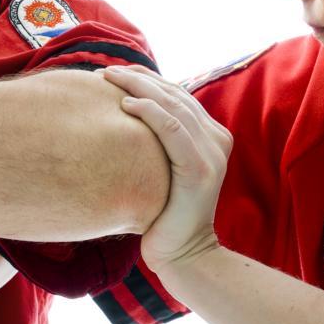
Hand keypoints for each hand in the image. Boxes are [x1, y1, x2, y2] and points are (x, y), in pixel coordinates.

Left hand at [99, 65, 231, 269]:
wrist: (183, 253)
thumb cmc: (163, 213)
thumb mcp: (163, 169)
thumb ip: (158, 143)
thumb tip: (124, 115)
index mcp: (212, 136)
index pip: (178, 95)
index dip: (147, 78)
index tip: (115, 73)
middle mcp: (217, 139)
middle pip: (174, 95)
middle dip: (138, 77)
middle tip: (105, 70)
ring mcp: (212, 153)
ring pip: (172, 105)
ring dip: (138, 86)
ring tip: (109, 78)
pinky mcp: (200, 168)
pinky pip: (171, 129)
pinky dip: (149, 112)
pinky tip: (126, 105)